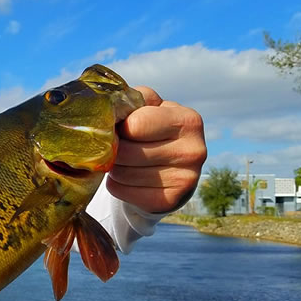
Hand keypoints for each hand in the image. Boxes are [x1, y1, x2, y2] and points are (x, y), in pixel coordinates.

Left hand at [107, 86, 206, 212]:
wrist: (169, 165)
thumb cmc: (152, 128)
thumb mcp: (148, 106)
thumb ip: (131, 100)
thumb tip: (107, 109)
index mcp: (188, 120)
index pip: (135, 125)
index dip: (119, 126)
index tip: (119, 126)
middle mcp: (194, 151)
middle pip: (126, 152)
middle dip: (113, 149)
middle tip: (116, 146)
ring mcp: (185, 179)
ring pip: (122, 173)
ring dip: (113, 167)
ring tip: (122, 161)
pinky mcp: (170, 201)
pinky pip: (123, 191)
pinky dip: (115, 184)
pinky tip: (126, 177)